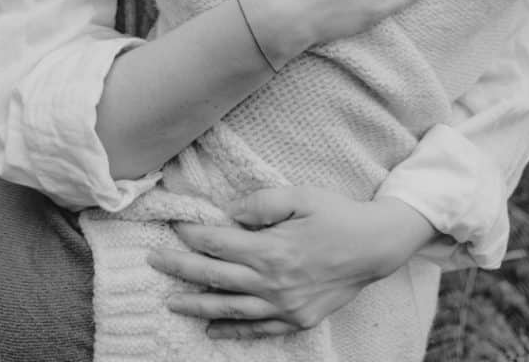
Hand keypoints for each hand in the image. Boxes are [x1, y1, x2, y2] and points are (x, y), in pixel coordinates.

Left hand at [147, 186, 434, 339]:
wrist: (375, 247)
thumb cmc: (336, 215)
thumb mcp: (302, 196)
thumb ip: (263, 203)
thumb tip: (230, 213)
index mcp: (272, 249)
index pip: (219, 243)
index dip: (193, 233)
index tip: (174, 224)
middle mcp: (273, 282)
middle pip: (216, 277)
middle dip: (180, 269)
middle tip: (153, 261)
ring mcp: (284, 306)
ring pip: (230, 309)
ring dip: (196, 305)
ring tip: (170, 301)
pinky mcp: (296, 320)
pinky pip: (257, 330)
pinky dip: (232, 332)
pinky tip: (211, 328)